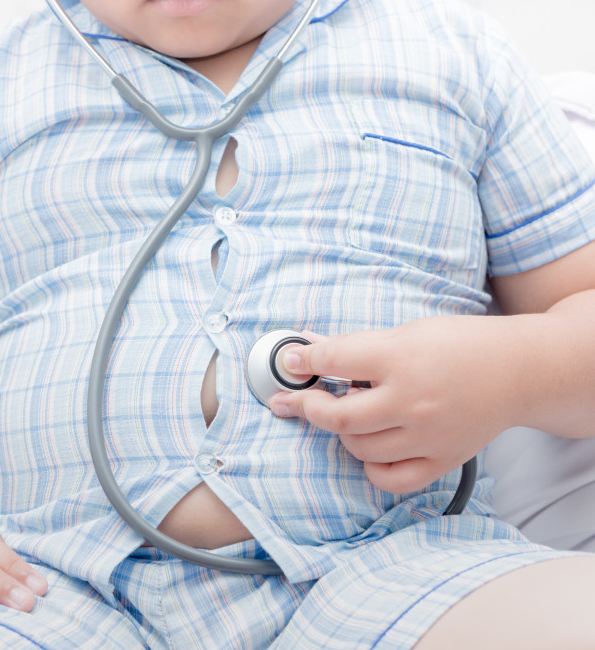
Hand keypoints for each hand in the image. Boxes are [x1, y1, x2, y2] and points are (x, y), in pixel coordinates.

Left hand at [268, 316, 522, 493]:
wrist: (520, 371)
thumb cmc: (461, 345)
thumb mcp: (406, 332)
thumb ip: (355, 345)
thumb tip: (307, 348)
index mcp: (402, 360)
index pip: (335, 361)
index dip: (303, 360)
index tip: (289, 362)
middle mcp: (413, 402)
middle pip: (340, 417)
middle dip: (309, 407)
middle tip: (297, 399)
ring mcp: (428, 437)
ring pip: (360, 449)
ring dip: (343, 433)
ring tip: (351, 413)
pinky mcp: (442, 460)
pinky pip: (390, 478)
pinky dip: (372, 466)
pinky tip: (372, 446)